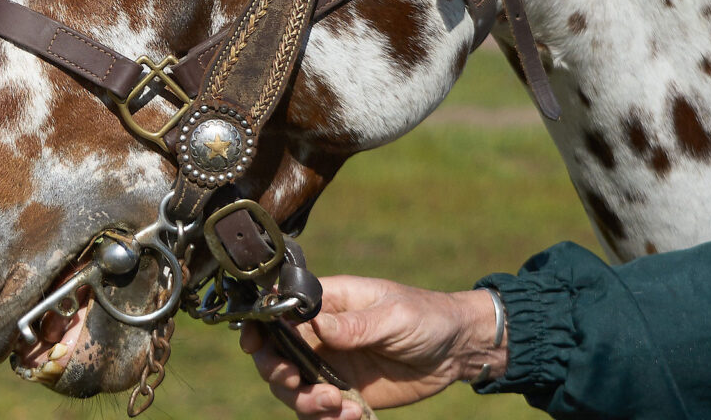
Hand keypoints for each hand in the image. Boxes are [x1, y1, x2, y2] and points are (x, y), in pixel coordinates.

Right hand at [240, 275, 506, 419]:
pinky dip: (327, 419)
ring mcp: (331, 364)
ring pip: (293, 387)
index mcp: (330, 301)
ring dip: (305, 402)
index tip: (254, 344)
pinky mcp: (345, 392)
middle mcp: (322, 333)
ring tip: (338, 406)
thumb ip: (356, 325)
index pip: (281, 307)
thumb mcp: (394, 315)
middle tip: (300, 386)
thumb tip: (316, 324)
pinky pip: (319, 411)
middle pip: (277, 353)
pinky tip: (352, 416)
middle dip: (279, 373)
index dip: (260, 324)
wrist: (455, 350)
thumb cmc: (425, 316)